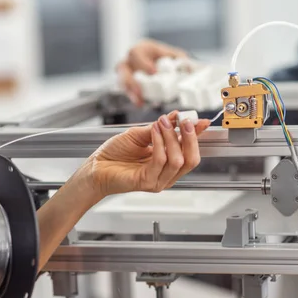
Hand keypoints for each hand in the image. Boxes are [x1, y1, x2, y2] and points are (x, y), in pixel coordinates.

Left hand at [80, 111, 209, 197]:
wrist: (96, 166)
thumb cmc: (115, 153)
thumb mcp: (141, 135)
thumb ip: (160, 128)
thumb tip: (176, 116)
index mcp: (168, 164)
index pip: (190, 151)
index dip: (197, 136)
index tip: (201, 121)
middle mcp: (166, 175)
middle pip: (191, 159)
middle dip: (190, 138)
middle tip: (184, 120)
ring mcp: (158, 181)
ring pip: (177, 160)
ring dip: (172, 137)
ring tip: (162, 122)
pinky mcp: (147, 182)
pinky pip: (160, 161)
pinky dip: (159, 143)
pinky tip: (153, 131)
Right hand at [116, 39, 187, 105]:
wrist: (158, 65)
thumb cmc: (164, 58)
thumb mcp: (173, 56)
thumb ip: (180, 60)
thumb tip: (190, 68)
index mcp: (141, 49)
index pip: (136, 53)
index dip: (143, 63)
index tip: (153, 72)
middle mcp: (130, 60)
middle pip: (123, 68)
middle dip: (131, 81)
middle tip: (141, 92)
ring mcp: (126, 73)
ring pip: (122, 81)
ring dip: (131, 92)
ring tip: (140, 101)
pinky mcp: (127, 85)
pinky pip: (126, 91)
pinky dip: (133, 98)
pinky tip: (140, 104)